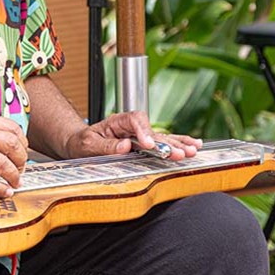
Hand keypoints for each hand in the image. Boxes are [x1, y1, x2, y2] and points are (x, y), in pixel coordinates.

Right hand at [0, 111, 28, 197]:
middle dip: (21, 159)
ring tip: (15, 180)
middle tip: (21, 166)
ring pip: (1, 164)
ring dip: (13, 175)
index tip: (23, 149)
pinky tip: (3, 192)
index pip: (11, 126)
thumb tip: (8, 141)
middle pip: (10, 144)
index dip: (22, 141)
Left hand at [63, 111, 201, 160]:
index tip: (149, 144)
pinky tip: (194, 145)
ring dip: (178, 143)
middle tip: (180, 153)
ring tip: (193, 150)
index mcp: (117, 121)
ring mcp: (140, 135)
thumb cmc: (83, 142)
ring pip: (162, 137)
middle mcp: (132, 127)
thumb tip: (124, 146)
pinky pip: (164, 143)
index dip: (143, 131)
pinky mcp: (145, 144)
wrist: (81, 143)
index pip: (133, 120)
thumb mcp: (88, 144)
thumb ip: (106, 145)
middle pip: (153, 130)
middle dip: (167, 142)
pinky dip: (179, 144)